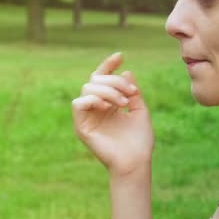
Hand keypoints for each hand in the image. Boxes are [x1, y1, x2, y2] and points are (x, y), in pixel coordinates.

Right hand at [72, 52, 153, 175]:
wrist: (136, 161)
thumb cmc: (140, 140)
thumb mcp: (140, 110)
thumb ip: (132, 91)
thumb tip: (126, 71)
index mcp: (109, 103)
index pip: (103, 78)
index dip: (108, 65)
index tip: (120, 56)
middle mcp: (96, 108)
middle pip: (95, 79)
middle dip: (114, 81)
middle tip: (131, 93)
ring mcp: (88, 117)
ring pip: (88, 88)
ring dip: (108, 90)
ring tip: (123, 102)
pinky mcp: (81, 127)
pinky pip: (78, 104)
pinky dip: (92, 99)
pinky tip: (107, 106)